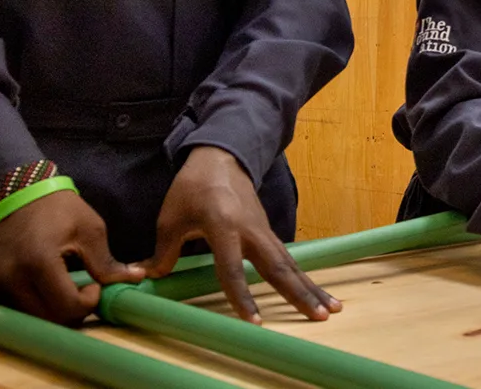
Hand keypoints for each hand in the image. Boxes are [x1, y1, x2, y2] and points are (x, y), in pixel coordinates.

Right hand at [0, 189, 143, 323]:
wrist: (15, 193)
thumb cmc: (58, 208)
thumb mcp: (89, 230)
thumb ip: (107, 262)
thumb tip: (136, 279)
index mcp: (39, 262)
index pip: (67, 307)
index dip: (88, 303)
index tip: (94, 285)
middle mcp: (12, 279)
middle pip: (50, 319)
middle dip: (74, 312)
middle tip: (84, 291)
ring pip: (33, 318)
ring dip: (55, 312)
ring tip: (67, 288)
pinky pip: (19, 310)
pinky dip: (38, 306)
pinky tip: (49, 288)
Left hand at [147, 147, 340, 323]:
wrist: (221, 157)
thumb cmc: (193, 187)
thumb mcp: (171, 217)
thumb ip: (163, 251)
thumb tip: (148, 276)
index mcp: (224, 226)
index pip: (233, 269)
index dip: (242, 297)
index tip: (255, 323)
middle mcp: (251, 231)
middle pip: (279, 267)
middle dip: (299, 294)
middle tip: (320, 317)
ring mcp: (264, 231)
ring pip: (291, 264)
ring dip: (311, 288)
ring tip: (333, 310)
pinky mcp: (268, 232)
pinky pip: (288, 259)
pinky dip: (303, 278)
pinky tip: (317, 295)